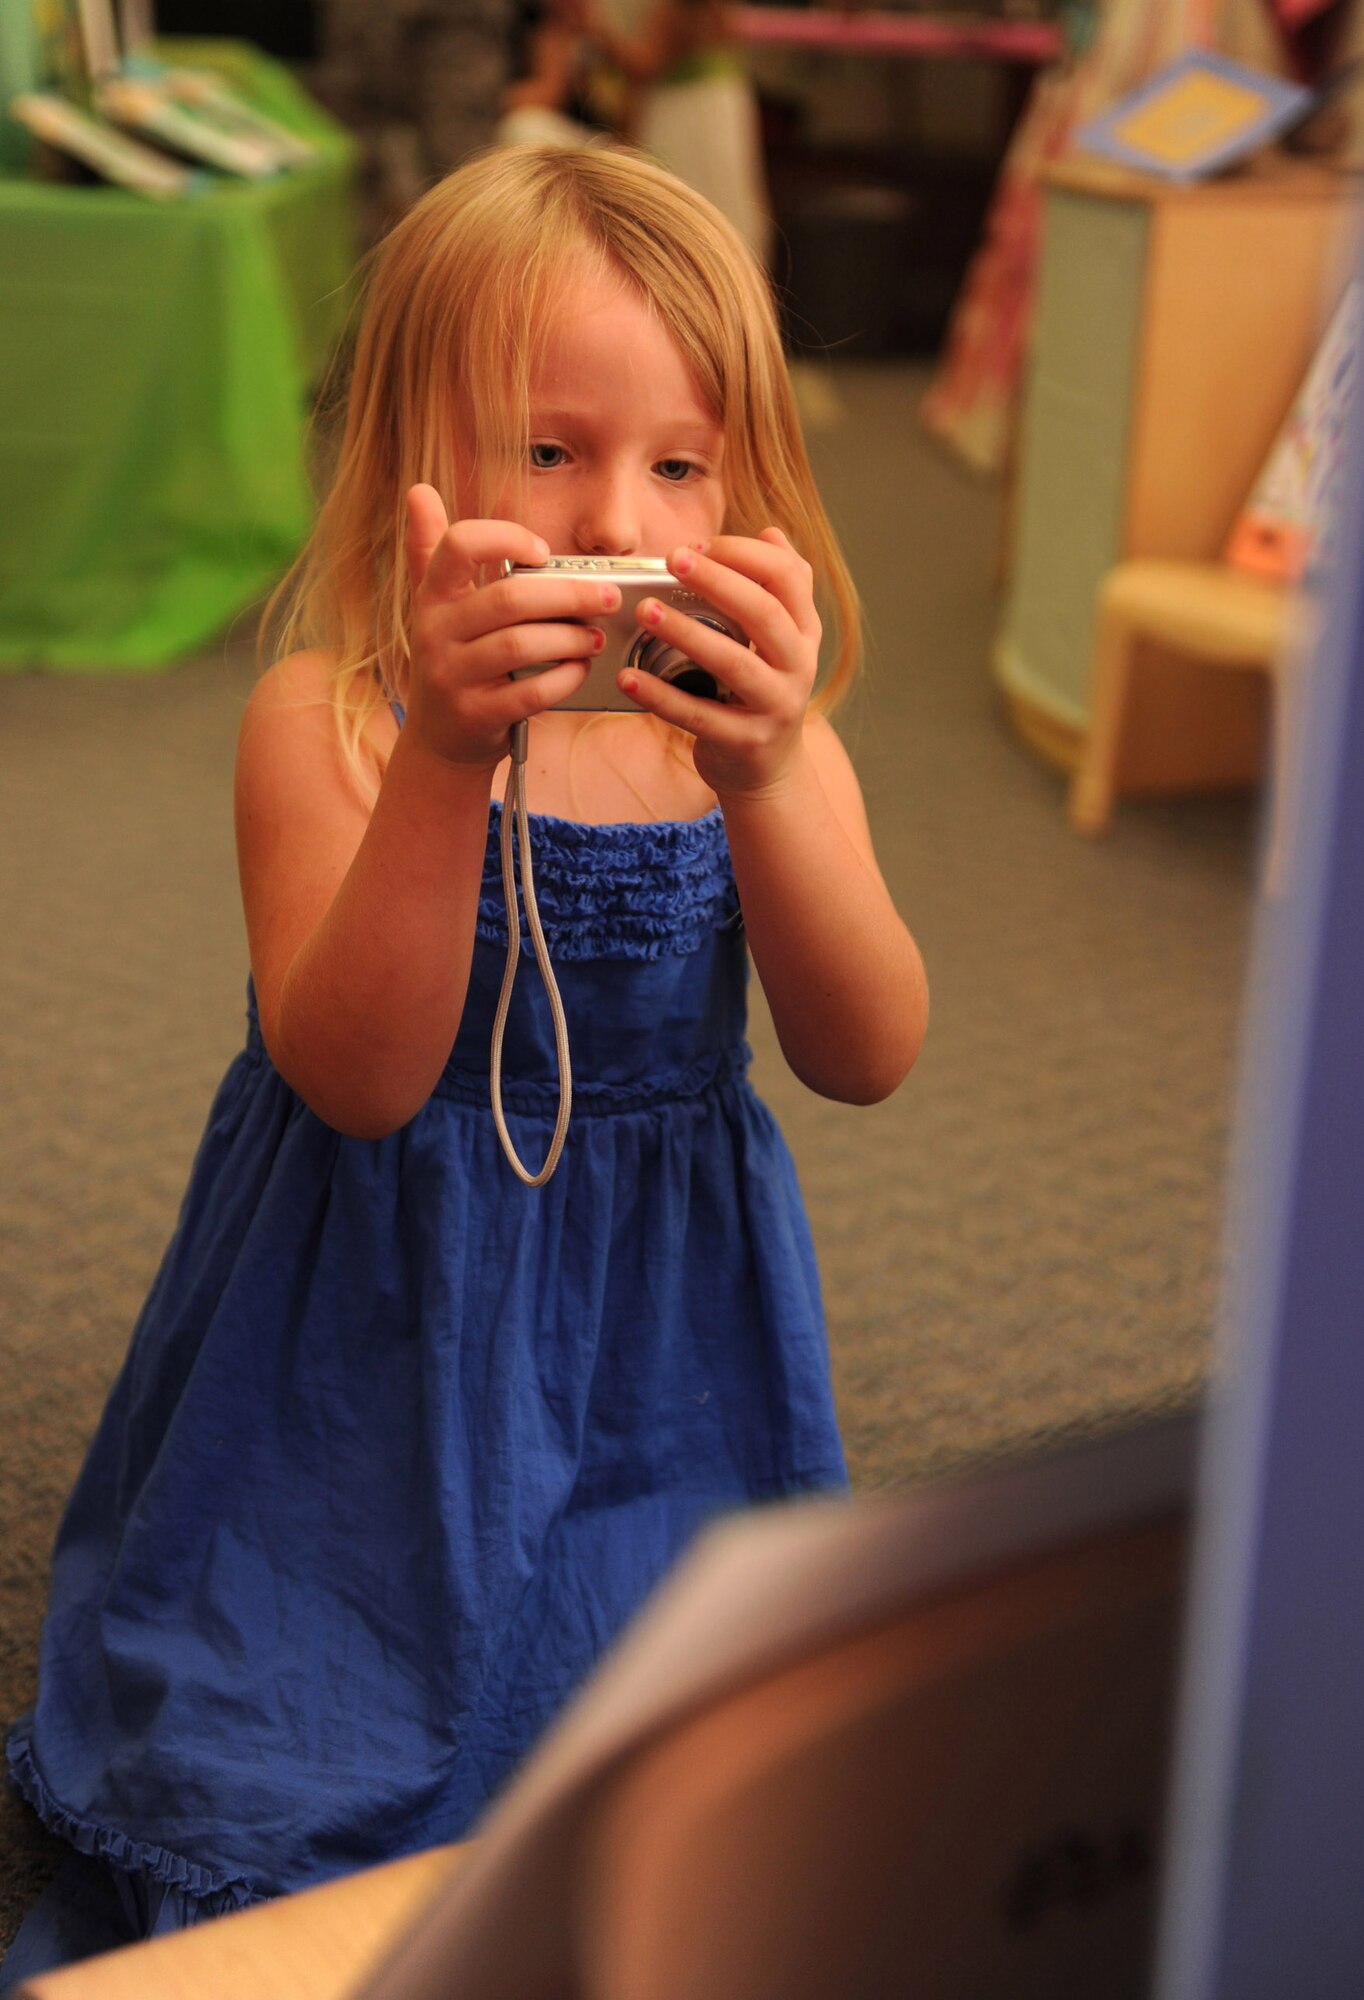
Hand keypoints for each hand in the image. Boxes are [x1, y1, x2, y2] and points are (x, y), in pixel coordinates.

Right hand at [403, 485, 618, 766]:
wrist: (440, 740)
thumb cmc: (452, 660)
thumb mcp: (433, 605)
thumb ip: (430, 549)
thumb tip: (418, 490)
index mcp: (432, 597)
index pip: (459, 545)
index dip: (505, 539)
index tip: (542, 552)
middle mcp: (436, 633)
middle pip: (509, 599)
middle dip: (568, 595)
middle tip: (606, 596)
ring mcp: (454, 676)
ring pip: (521, 645)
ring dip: (570, 639)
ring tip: (596, 637)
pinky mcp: (476, 715)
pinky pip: (530, 692)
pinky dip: (564, 679)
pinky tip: (580, 669)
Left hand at [619, 528, 821, 797]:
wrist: (767, 771)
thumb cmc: (760, 692)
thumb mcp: (779, 640)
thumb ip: (776, 588)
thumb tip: (771, 532)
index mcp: (804, 632)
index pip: (790, 576)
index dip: (745, 553)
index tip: (700, 545)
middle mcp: (798, 665)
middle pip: (764, 612)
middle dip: (717, 580)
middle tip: (672, 560)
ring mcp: (776, 706)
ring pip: (733, 662)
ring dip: (686, 632)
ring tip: (645, 612)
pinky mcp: (747, 742)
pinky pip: (699, 716)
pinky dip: (661, 696)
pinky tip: (629, 677)